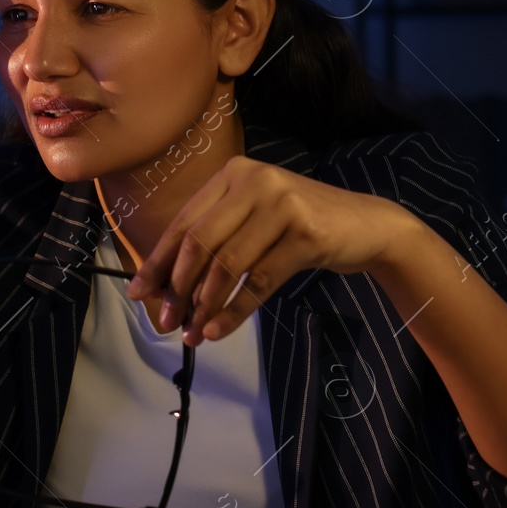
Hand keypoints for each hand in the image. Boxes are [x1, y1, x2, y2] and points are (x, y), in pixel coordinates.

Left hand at [124, 156, 411, 345]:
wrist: (368, 227)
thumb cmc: (302, 228)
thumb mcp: (254, 222)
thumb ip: (215, 242)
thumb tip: (164, 288)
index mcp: (233, 174)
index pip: (183, 223)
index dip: (157, 262)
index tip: (139, 294)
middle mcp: (254, 181)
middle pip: (199, 243)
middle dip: (176, 288)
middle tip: (166, 322)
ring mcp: (282, 204)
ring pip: (227, 264)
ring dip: (204, 305)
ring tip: (192, 333)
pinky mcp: (306, 234)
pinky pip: (259, 281)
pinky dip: (234, 310)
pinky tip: (218, 330)